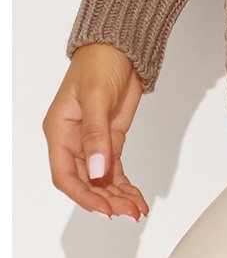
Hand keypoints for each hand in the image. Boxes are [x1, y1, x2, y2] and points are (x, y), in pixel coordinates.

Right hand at [42, 42, 149, 221]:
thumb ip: (96, 134)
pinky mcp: (111, 139)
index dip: (83, 196)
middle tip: (126, 212)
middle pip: (85, 182)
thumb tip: (96, 170)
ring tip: (135, 210)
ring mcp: (93, 142)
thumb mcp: (96, 97)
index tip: (103, 209)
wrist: (121, 45)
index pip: (65, 175)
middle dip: (105, 200)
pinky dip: (124, 185)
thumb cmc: (99, 62)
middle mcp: (73, 141)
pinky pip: (114, 170)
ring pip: (101, 180)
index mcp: (60, 132)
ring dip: (117, 197)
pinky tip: (135, 198)